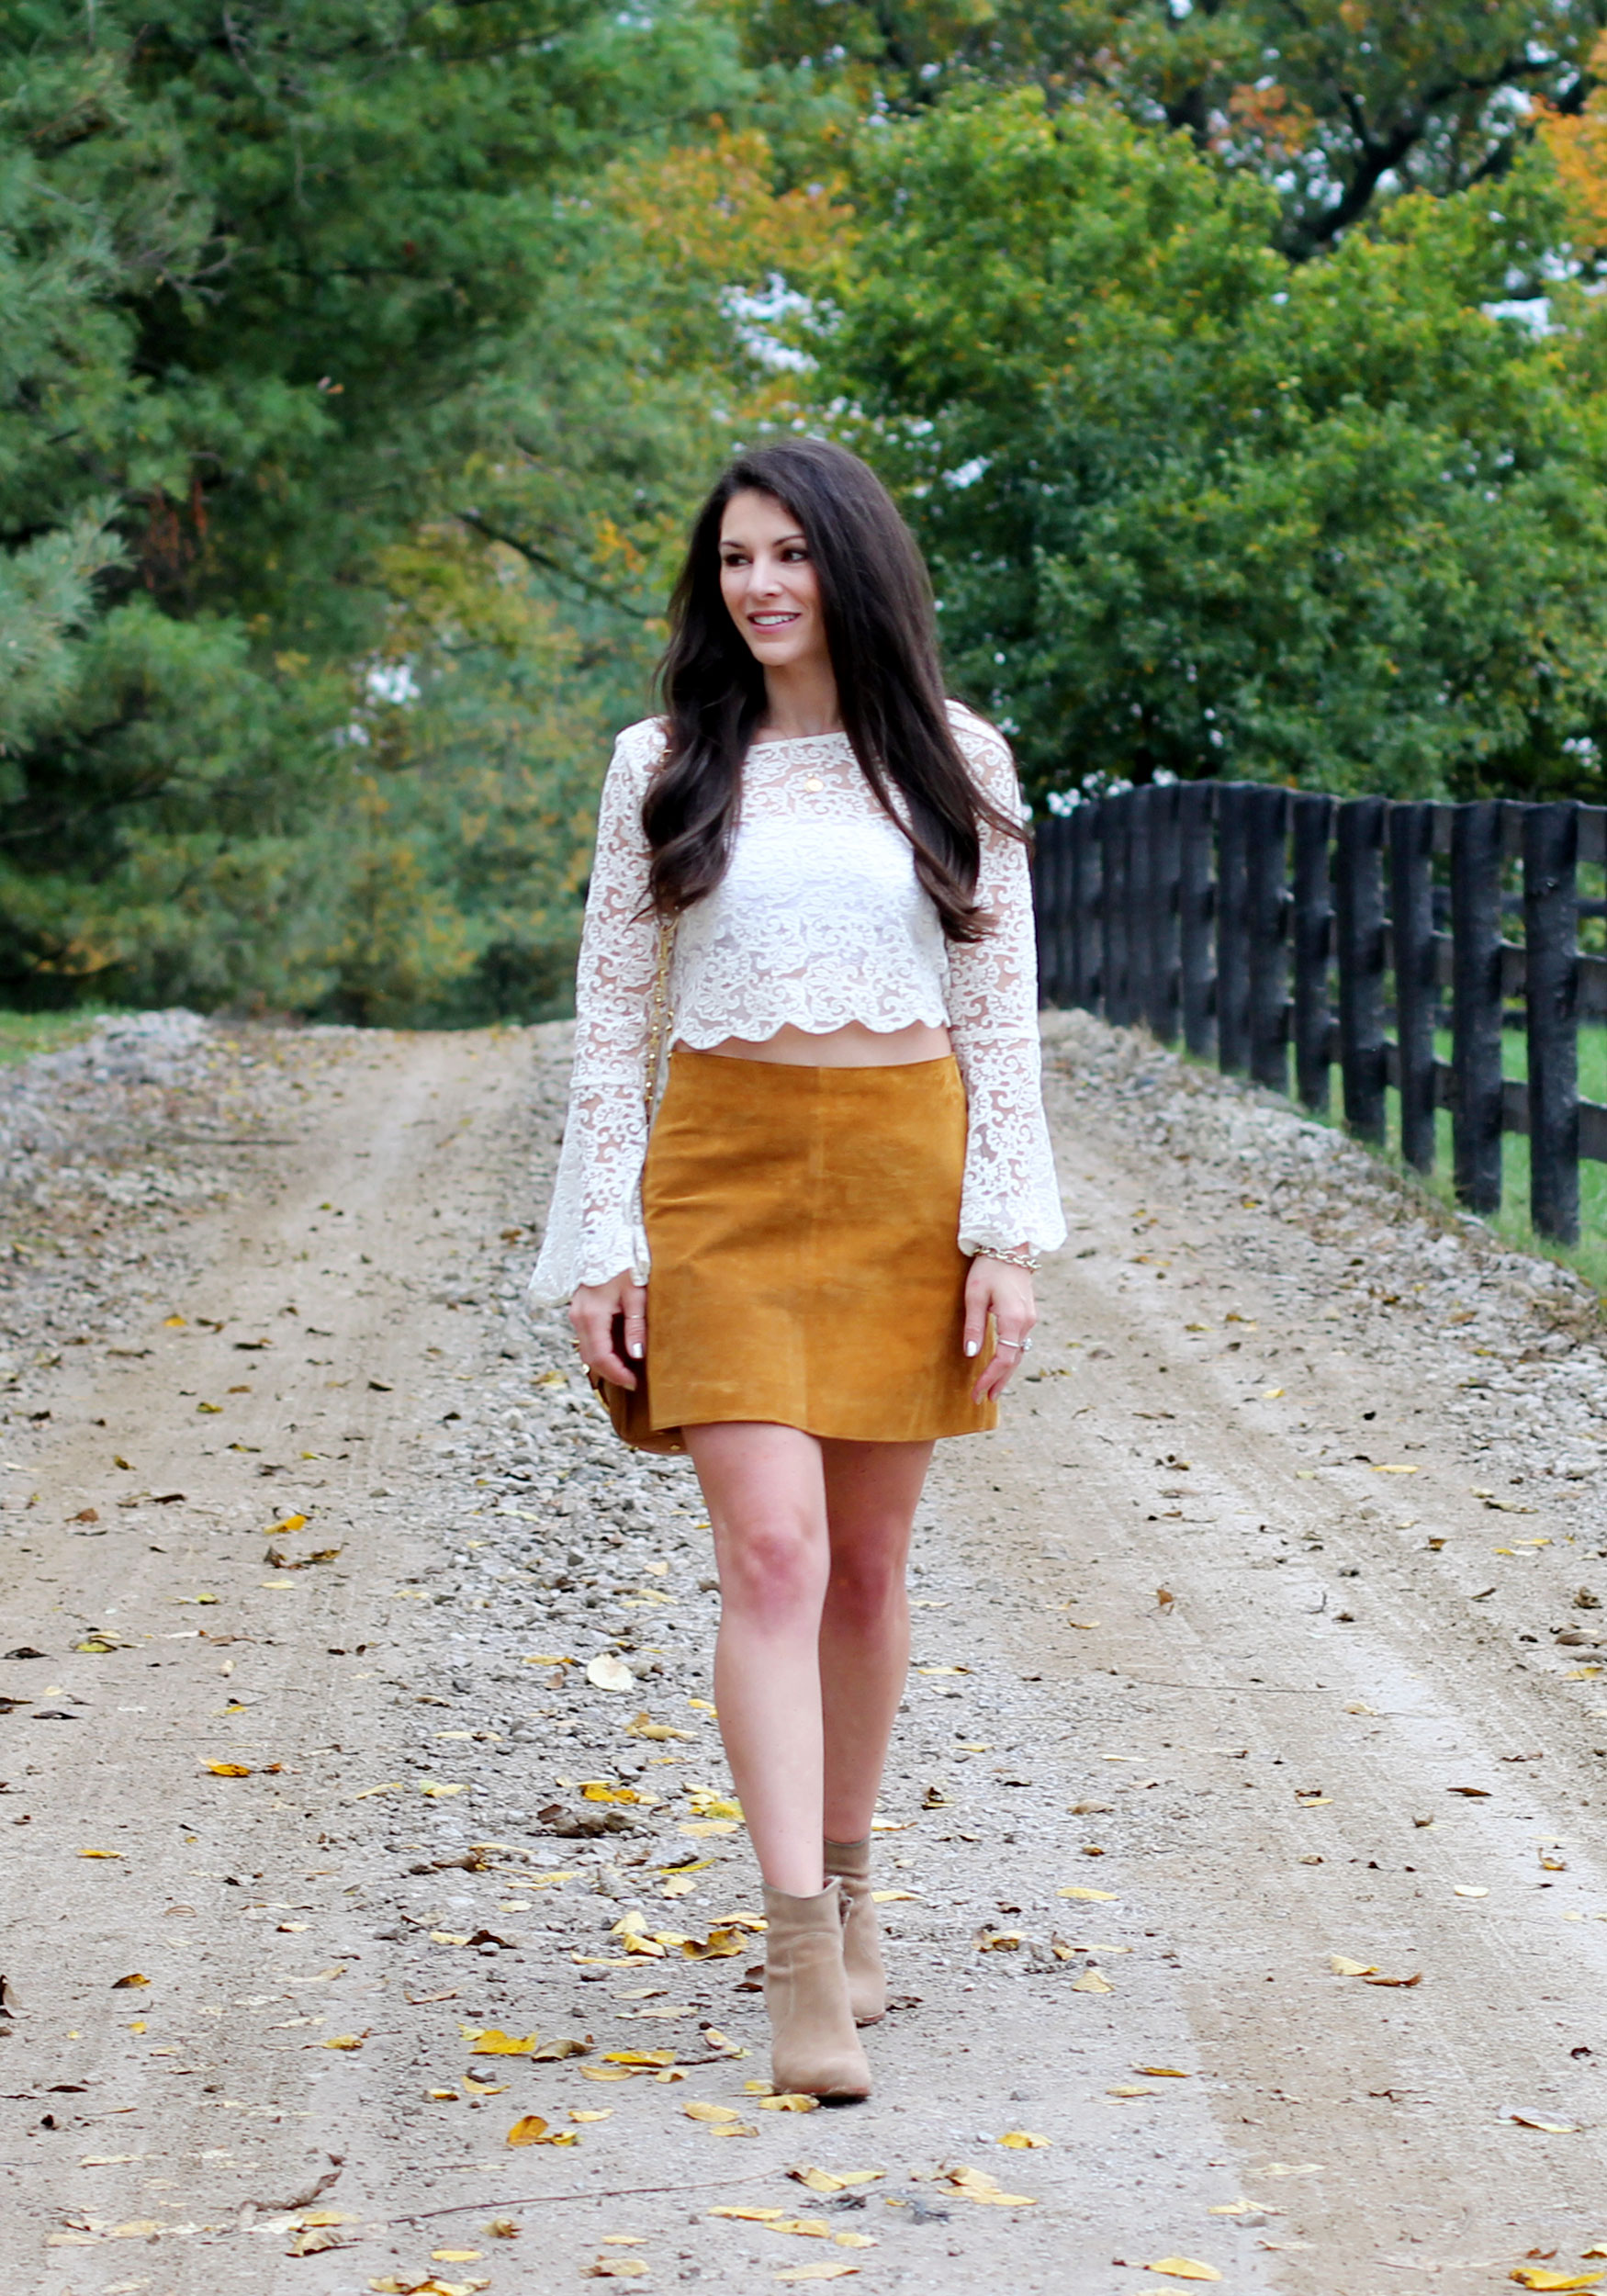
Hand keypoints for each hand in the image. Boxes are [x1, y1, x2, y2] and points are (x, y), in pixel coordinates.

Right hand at [570, 1273, 647, 1389]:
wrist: (604, 1239)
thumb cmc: (623, 1263)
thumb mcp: (635, 1294)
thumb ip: (636, 1326)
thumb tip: (637, 1356)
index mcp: (592, 1316)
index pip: (601, 1357)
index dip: (617, 1374)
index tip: (634, 1383)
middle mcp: (579, 1317)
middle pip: (590, 1358)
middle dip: (610, 1374)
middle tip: (632, 1382)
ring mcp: (576, 1314)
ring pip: (586, 1350)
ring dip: (604, 1364)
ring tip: (626, 1371)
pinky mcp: (579, 1310)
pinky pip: (586, 1339)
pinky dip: (599, 1351)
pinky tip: (617, 1353)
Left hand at [963, 1254, 1036, 1403]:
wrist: (1010, 1246)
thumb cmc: (988, 1268)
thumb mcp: (975, 1296)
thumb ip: (974, 1326)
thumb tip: (972, 1355)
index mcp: (1014, 1320)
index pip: (1003, 1359)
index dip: (989, 1378)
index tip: (976, 1393)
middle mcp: (1026, 1322)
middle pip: (1014, 1361)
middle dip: (998, 1381)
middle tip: (983, 1399)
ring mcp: (1030, 1319)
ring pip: (1018, 1353)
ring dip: (1005, 1372)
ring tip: (992, 1390)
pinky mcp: (1028, 1314)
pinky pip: (1019, 1343)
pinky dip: (1010, 1358)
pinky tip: (1001, 1366)